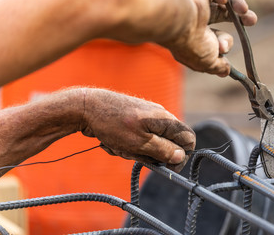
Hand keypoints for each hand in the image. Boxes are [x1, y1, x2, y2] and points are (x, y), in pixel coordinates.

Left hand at [80, 88, 195, 171]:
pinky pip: (136, 139)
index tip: (167, 166)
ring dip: (134, 151)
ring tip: (118, 146)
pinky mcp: (133, 120)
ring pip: (149, 144)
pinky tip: (112, 141)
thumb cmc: (113, 124)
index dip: (182, 156)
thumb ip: (163, 150)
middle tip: (133, 152)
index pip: (188, 139)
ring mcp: (146, 118)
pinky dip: (126, 145)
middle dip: (150, 154)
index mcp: (165, 120)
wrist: (86, 107)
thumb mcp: (140, 143)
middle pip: (167, 144)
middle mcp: (159, 116)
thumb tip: (181, 156)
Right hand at [163, 0, 255, 76]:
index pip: (213, 40)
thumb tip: (225, 72)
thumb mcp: (207, 62)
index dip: (223, 45)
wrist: (178, 22)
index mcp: (195, 39)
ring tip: (245, 11)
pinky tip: (223, 1)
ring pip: (224, 2)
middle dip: (240, 20)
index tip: (227, 49)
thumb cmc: (191, 45)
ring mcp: (198, 6)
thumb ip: (217, 66)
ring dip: (238, 5)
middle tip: (252, 20)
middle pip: (223, 17)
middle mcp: (196, 22)